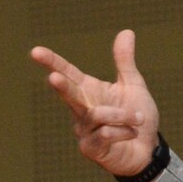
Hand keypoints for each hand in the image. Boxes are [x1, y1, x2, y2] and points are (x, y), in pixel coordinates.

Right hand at [32, 29, 159, 179]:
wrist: (147, 150)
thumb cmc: (136, 119)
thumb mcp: (133, 86)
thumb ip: (124, 62)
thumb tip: (126, 31)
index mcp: (88, 91)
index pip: (67, 73)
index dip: (51, 62)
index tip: (35, 52)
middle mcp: (81, 109)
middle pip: (69, 94)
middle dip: (62, 86)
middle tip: (53, 78)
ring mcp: (83, 130)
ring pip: (98, 115)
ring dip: (123, 115)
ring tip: (138, 118)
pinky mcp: (89, 149)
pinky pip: (106, 133)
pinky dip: (124, 130)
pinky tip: (132, 133)